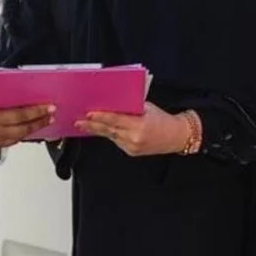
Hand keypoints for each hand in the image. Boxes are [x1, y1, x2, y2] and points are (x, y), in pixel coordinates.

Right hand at [0, 101, 54, 159]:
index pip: (19, 115)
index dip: (36, 112)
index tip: (49, 108)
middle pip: (23, 129)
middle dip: (40, 122)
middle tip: (52, 116)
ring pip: (17, 137)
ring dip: (30, 131)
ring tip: (41, 124)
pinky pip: (7, 142)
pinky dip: (16, 136)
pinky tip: (20, 132)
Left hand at [74, 102, 189, 156]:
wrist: (176, 136)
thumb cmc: (162, 118)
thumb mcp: (147, 108)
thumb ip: (130, 107)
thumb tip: (111, 103)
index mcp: (139, 125)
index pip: (115, 120)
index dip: (100, 117)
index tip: (88, 114)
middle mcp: (135, 138)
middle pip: (109, 130)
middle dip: (92, 125)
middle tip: (79, 121)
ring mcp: (132, 147)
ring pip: (110, 136)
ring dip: (98, 130)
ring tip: (85, 125)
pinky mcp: (132, 152)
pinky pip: (116, 141)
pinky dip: (109, 135)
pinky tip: (100, 130)